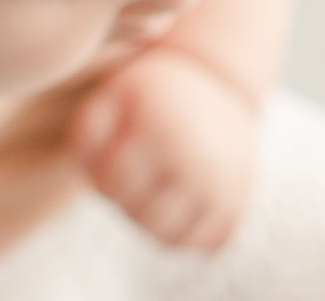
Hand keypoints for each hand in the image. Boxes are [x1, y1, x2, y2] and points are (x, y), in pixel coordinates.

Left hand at [67, 47, 258, 250]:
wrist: (222, 81)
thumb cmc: (154, 90)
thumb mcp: (115, 91)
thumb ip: (87, 128)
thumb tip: (87, 172)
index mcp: (161, 129)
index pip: (114, 183)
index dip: (103, 173)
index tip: (112, 152)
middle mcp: (197, 162)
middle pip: (140, 216)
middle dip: (126, 198)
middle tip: (132, 168)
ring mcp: (222, 188)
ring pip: (169, 238)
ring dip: (152, 219)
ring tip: (151, 184)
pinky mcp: (238, 206)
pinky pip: (202, 244)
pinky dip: (187, 230)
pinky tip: (179, 197)